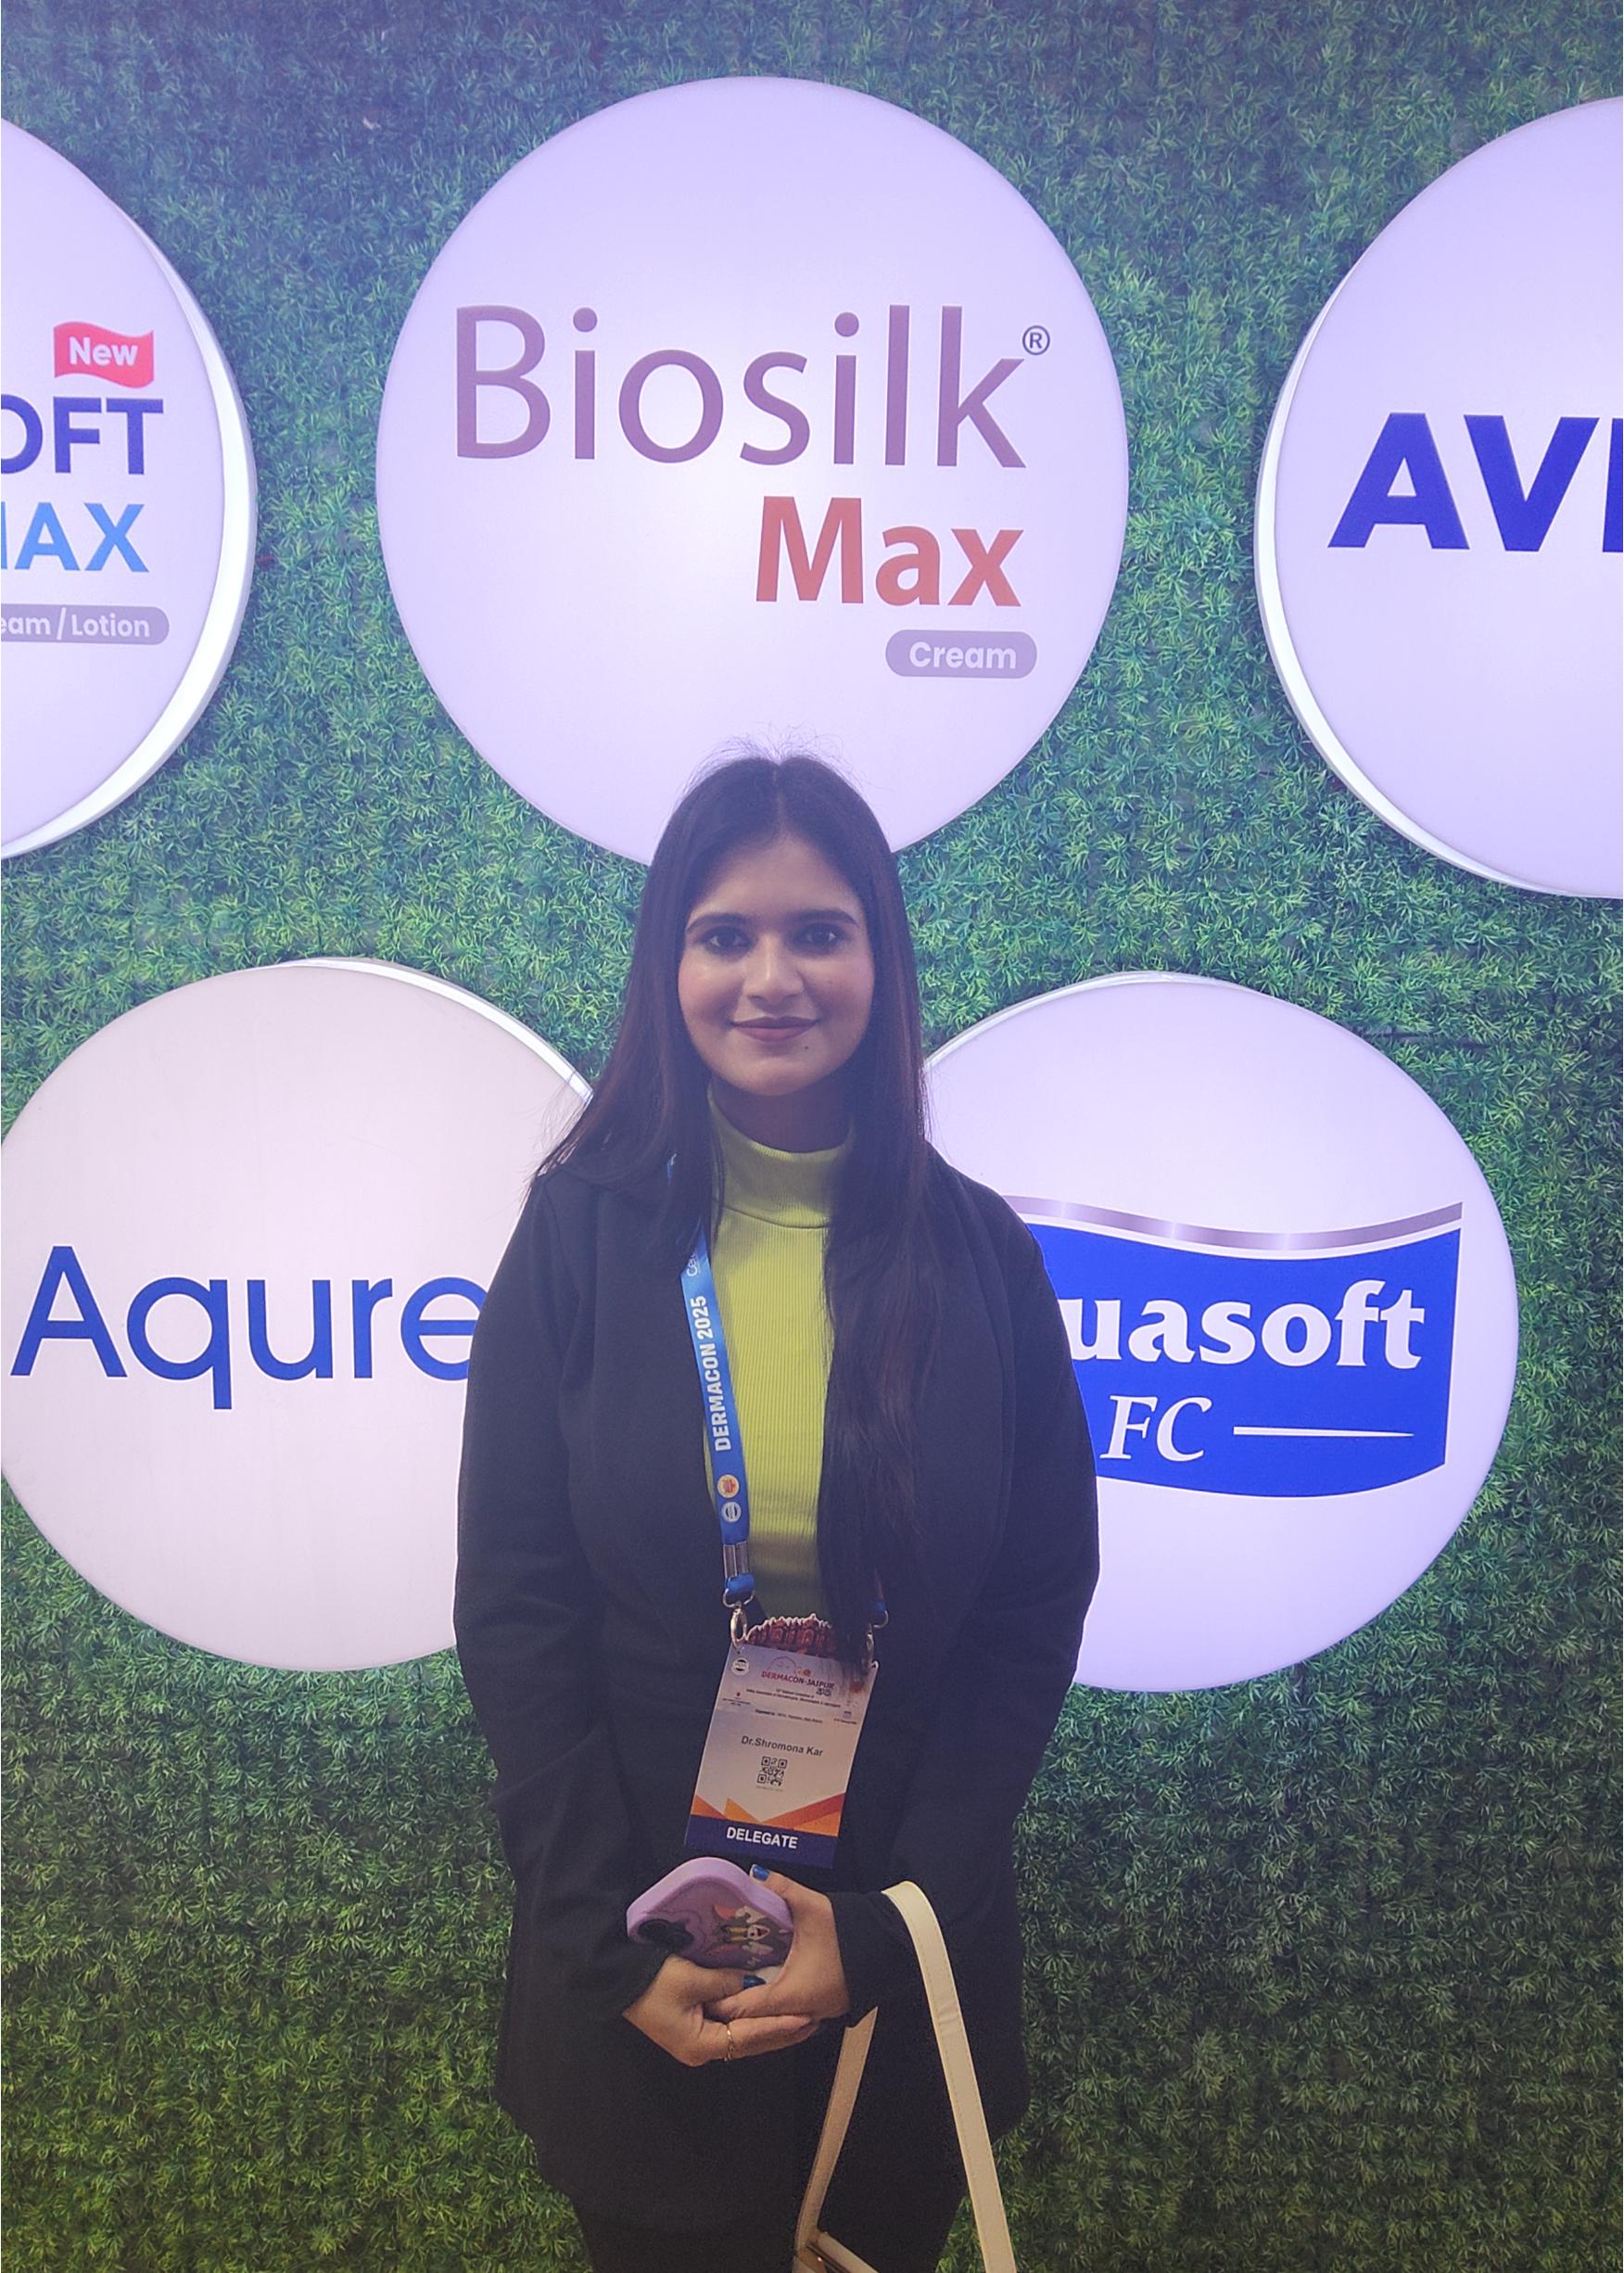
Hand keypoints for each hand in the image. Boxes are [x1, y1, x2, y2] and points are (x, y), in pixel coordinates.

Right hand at [622, 1953, 817, 2067]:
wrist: (616, 1979)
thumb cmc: (653, 1981)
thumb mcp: (691, 1978)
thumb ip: (726, 1983)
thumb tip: (750, 1983)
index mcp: (700, 2044)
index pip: (750, 2037)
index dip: (779, 2027)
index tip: (805, 2019)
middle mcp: (700, 2049)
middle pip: (749, 2043)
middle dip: (780, 2032)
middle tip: (812, 2022)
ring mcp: (696, 2040)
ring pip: (741, 2036)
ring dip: (768, 2028)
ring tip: (798, 2020)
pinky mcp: (692, 2026)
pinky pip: (729, 2027)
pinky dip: (751, 2021)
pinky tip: (767, 2013)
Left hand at [707, 1870, 850, 2027]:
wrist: (889, 1947)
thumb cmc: (849, 1933)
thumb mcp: (811, 1907)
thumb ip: (779, 1889)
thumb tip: (753, 1874)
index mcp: (789, 1996)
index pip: (742, 2010)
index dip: (718, 2002)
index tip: (698, 1990)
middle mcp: (799, 2014)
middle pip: (753, 2022)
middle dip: (730, 2008)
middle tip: (707, 1990)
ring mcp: (813, 2016)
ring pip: (771, 2022)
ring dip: (751, 2010)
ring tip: (728, 1991)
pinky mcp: (822, 2011)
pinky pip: (787, 2017)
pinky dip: (770, 2009)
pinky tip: (760, 1989)